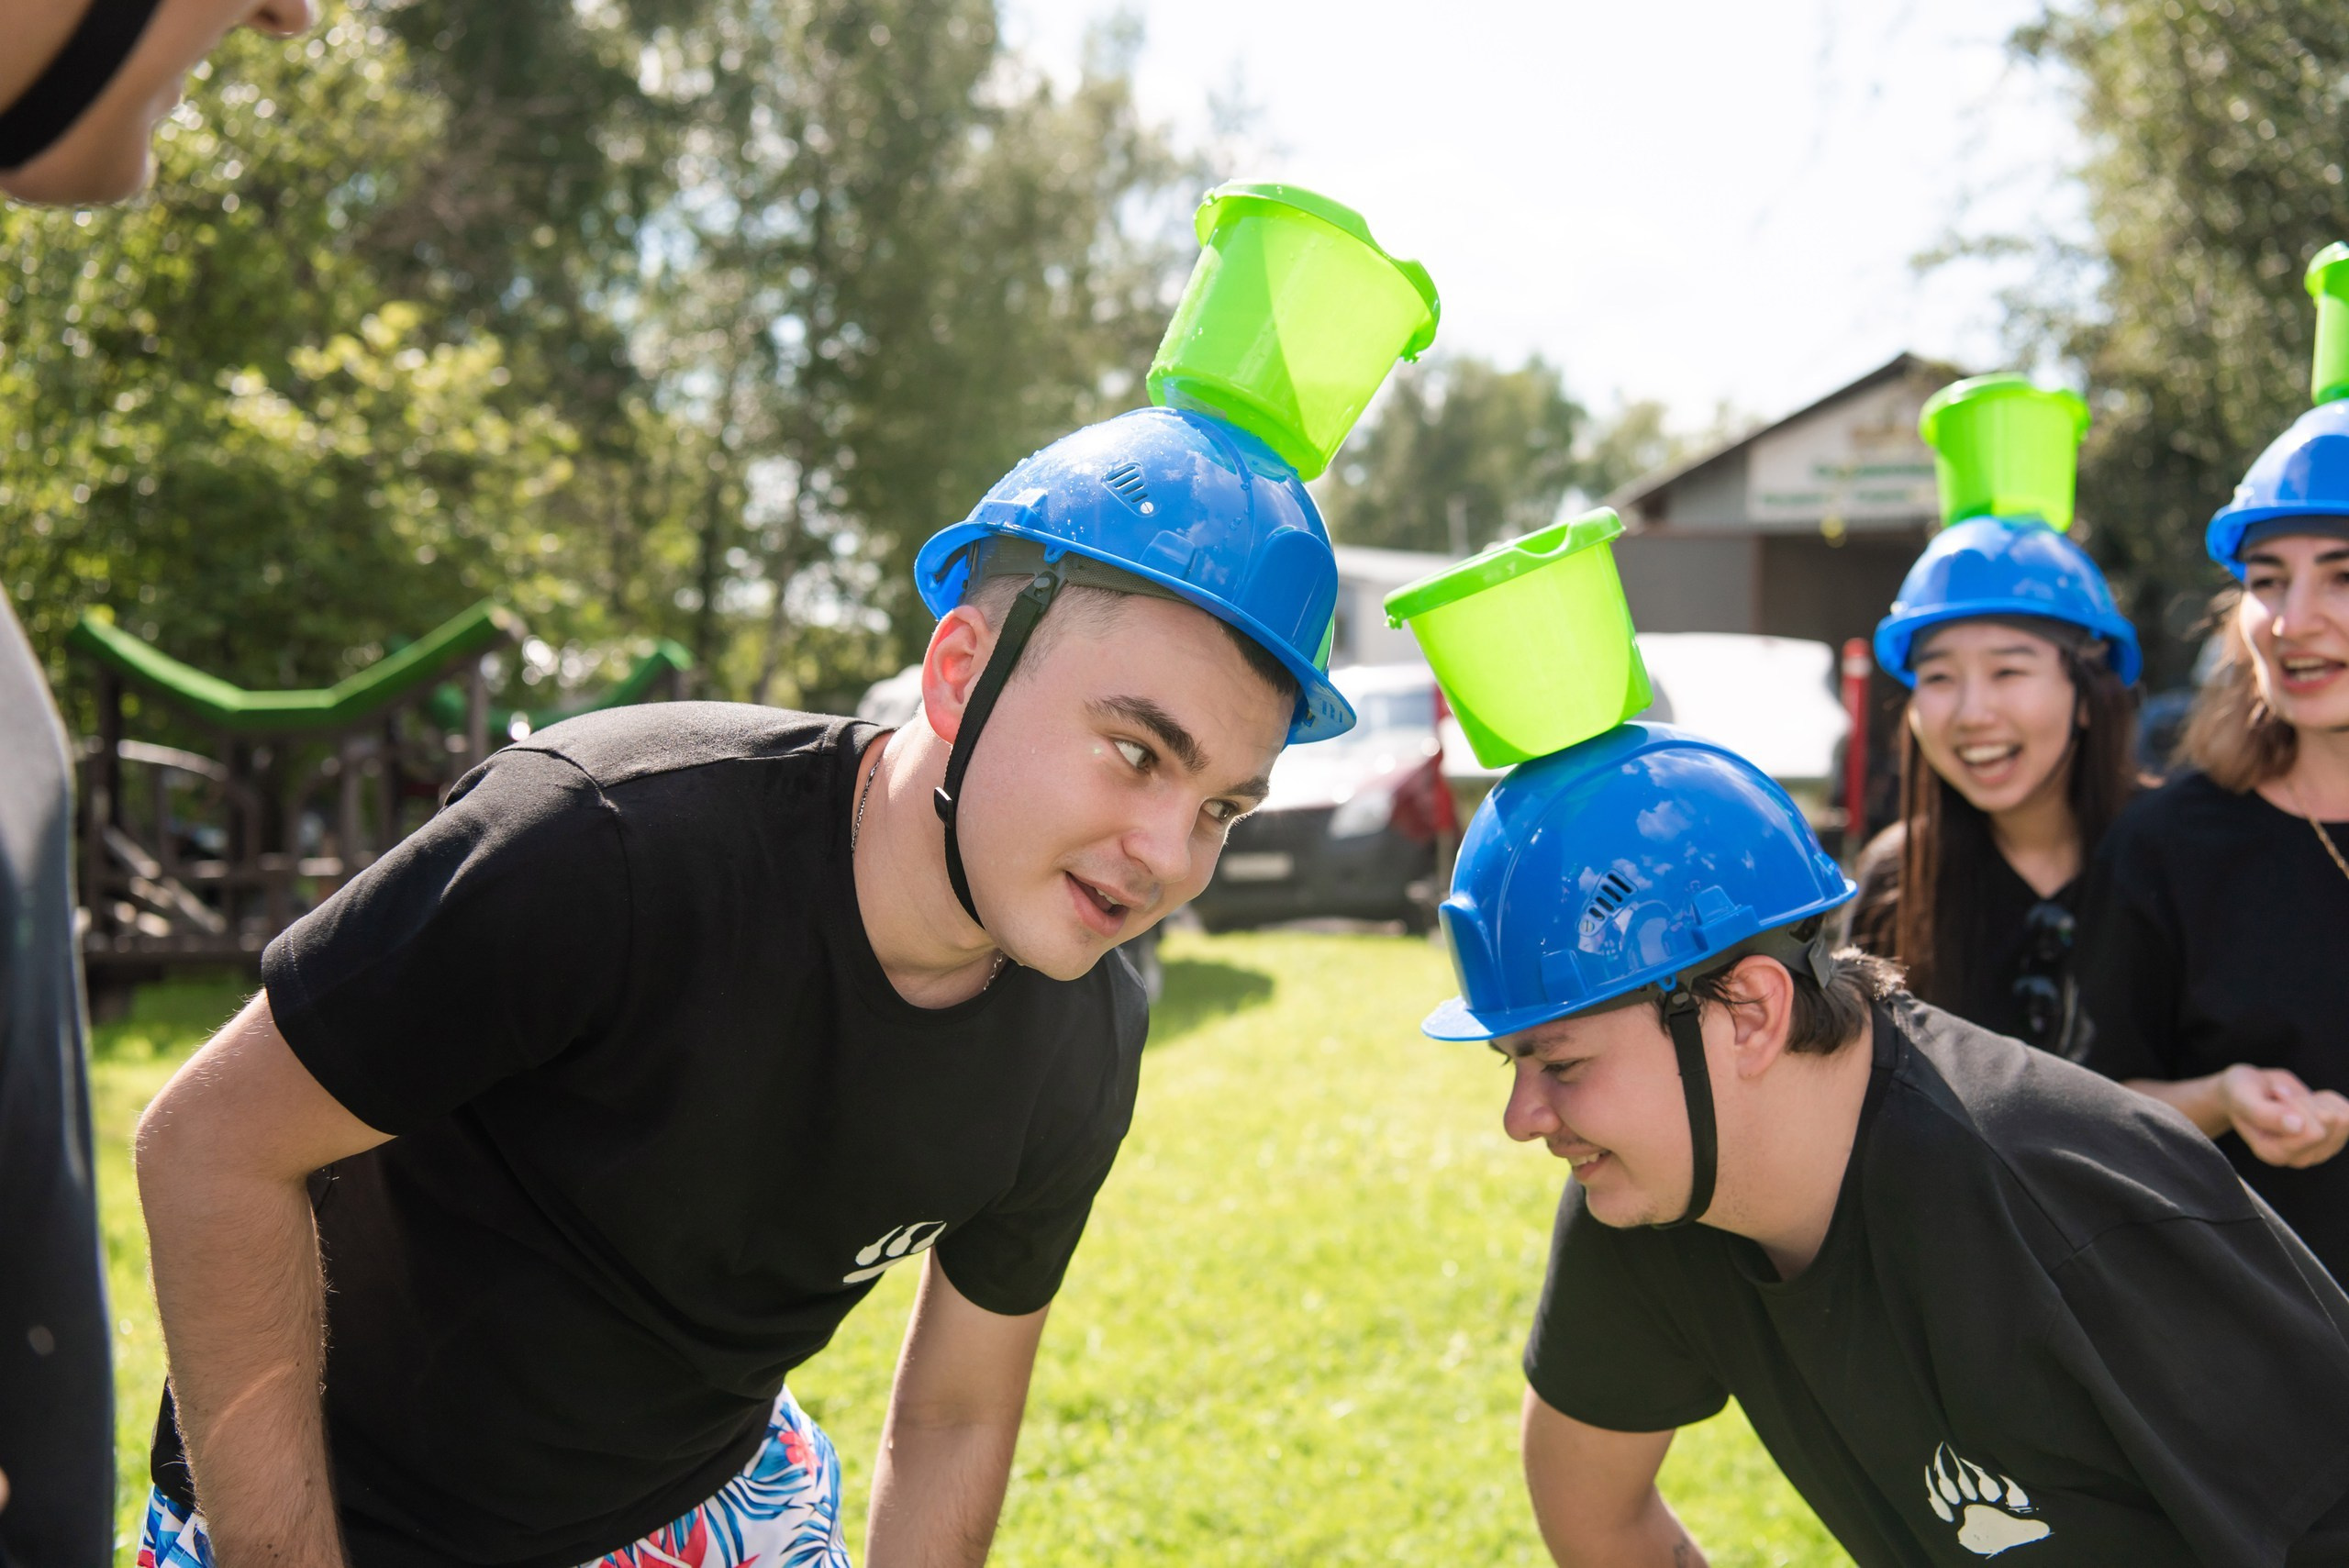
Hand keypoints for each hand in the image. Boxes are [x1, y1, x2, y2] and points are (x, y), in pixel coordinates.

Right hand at [2219, 1065, 2348, 1167]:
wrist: (2248, 1091)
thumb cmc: (2241, 1093)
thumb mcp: (2242, 1097)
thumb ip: (2263, 1114)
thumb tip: (2297, 1126)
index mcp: (2273, 1153)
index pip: (2312, 1132)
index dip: (2297, 1104)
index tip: (2276, 1095)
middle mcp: (2298, 1158)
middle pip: (2329, 1122)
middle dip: (2306, 1100)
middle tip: (2282, 1097)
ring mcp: (2319, 1151)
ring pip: (2341, 1119)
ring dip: (2316, 1100)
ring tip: (2292, 1101)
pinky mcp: (2334, 1139)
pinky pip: (2348, 1113)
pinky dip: (2329, 1100)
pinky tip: (2308, 1103)